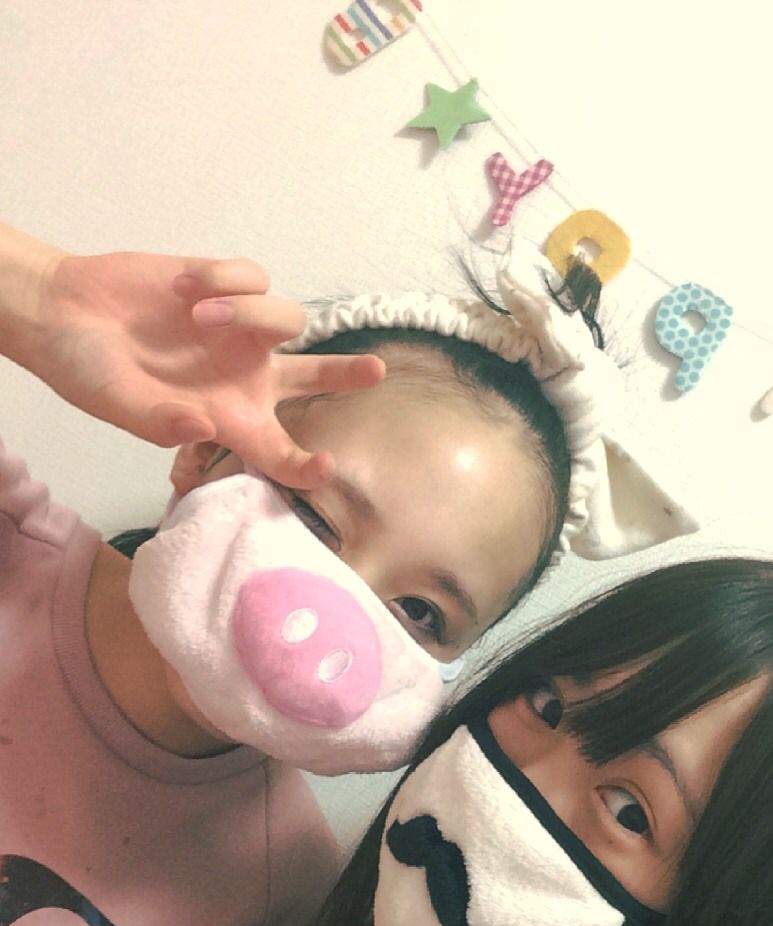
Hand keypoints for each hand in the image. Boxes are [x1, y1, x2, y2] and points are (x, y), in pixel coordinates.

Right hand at [19, 244, 383, 487]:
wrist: (62, 314)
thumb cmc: (90, 372)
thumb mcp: (119, 405)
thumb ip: (160, 423)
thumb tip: (202, 427)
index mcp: (228, 420)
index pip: (279, 452)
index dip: (306, 466)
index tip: (326, 466)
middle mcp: (245, 377)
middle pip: (315, 379)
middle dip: (346, 374)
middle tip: (375, 372)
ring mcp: (239, 330)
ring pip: (288, 319)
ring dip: (247, 312)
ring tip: (196, 313)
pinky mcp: (226, 286)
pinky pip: (254, 277)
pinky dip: (225, 279)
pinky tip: (184, 287)